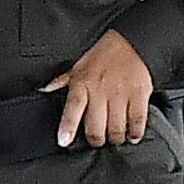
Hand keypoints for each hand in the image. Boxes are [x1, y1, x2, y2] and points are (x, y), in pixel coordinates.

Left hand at [52, 29, 157, 145]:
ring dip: (115, 138)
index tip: (64, 141)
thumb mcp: (77, 66)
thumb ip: (61, 81)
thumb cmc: (103, 56)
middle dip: (96, 140)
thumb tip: (44, 90)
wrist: (132, 43)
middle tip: (97, 140)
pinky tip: (133, 136)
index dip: (67, 127)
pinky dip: (135, 133)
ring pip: (116, 128)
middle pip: (96, 127)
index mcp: (82, 84)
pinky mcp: (139, 95)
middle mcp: (100, 91)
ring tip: (115, 138)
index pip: (72, 109)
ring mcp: (121, 94)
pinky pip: (137, 121)